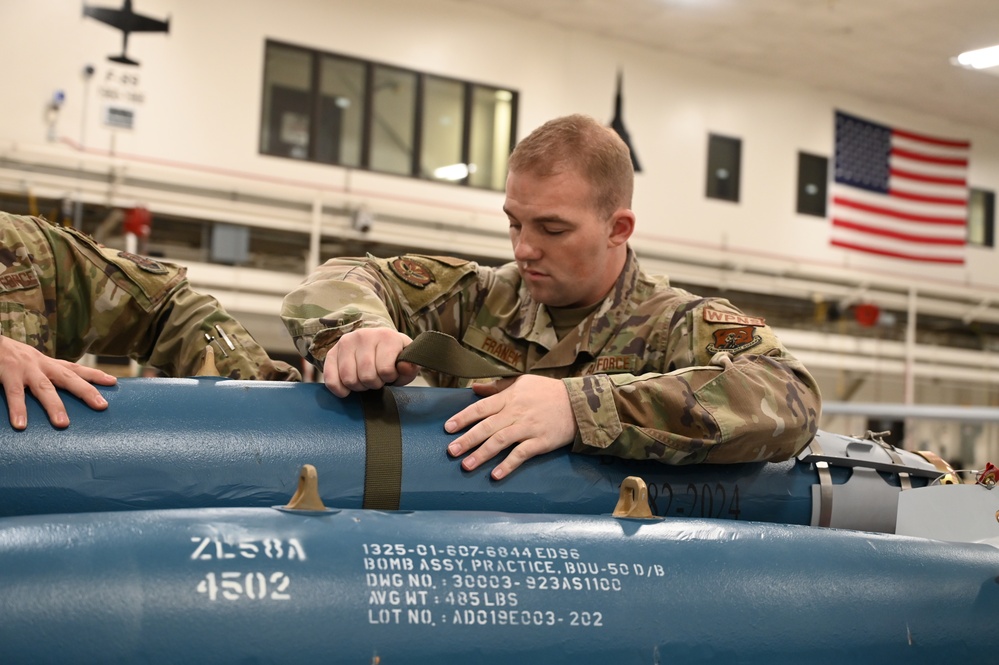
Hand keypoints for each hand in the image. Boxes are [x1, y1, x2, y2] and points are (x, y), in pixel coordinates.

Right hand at [0, 336, 116, 428]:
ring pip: (44, 388)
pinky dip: (17, 409)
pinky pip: (13, 394)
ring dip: (54, 405)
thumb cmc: (7, 356)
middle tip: (102, 406)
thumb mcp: (30, 363)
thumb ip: (44, 376)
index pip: (74, 368)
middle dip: (86, 391)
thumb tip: (56, 396)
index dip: (94, 374)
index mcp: (46, 363)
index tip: (113, 381)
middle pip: (68, 378)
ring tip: (63, 423)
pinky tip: (21, 424)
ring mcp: (24, 368)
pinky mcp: (6, 372)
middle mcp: (40, 364)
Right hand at [323, 328, 419, 396]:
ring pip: (349, 379)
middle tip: (377, 378)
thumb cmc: (393, 356)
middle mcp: (364, 335)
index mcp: (387, 336)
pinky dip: (339, 389)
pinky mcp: (332, 352)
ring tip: (365, 379)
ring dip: (358, 387)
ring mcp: (346, 342)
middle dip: (374, 384)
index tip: (391, 373)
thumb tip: (404, 367)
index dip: (389, 378)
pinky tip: (347, 390)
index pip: (385, 370)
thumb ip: (410, 367)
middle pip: (366, 376)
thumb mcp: (406, 361)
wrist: (376, 343)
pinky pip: (330, 378)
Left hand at [444, 375, 576, 479]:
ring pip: (500, 441)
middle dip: (467, 439)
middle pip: (487, 426)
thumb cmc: (547, 392)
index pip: (481, 408)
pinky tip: (495, 474)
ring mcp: (528, 428)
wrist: (578, 403)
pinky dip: (508, 464)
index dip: (463, 418)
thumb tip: (474, 388)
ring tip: (466, 465)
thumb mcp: (522, 382)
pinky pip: (521, 454)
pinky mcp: (540, 442)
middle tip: (451, 451)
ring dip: (482, 454)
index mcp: (509, 397)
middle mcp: (516, 412)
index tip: (448, 428)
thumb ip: (497, 387)